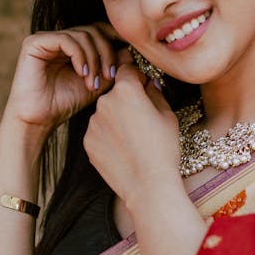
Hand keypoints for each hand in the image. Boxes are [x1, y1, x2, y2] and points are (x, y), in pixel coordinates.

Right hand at [3, 22, 121, 135]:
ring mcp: (47, 39)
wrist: (39, 119)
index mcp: (74, 45)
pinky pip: (65, 39)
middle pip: (94, 30)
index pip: (100, 30)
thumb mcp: (98, 83)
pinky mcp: (34, 43)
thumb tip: (134, 51)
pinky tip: (81, 73)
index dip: (116, 39)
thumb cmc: (66, 104)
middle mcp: (60, 38)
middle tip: (109, 75)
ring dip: (93, 59)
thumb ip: (114, 66)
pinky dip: (79, 55)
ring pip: (82, 35)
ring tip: (93, 83)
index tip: (131, 54)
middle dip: (106, 52)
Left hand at [83, 53, 181, 209]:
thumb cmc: (163, 149)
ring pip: (106, 113)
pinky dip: (108, 136)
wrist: (147, 184)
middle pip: (115, 92)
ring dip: (116, 118)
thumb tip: (148, 84)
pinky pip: (99, 131)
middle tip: (142, 119)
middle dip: (127, 100)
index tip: (145, 88)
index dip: (138, 77)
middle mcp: (104, 102)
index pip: (128, 70)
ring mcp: (92, 123)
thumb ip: (155, 93)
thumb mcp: (167, 115)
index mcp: (125, 90)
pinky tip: (123, 150)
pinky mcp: (87, 141)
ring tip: (133, 139)